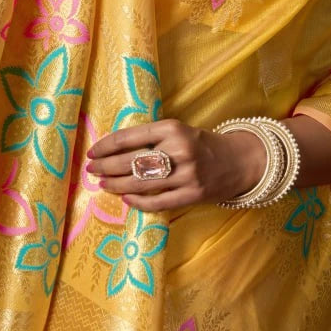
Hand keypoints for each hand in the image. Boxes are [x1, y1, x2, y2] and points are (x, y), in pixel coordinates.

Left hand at [86, 118, 265, 211]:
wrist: (238, 161)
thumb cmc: (200, 144)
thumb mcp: (178, 131)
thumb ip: (151, 139)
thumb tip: (112, 150)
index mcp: (172, 128)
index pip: (130, 137)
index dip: (107, 146)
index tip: (92, 152)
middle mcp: (179, 150)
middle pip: (132, 161)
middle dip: (106, 166)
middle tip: (92, 170)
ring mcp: (187, 174)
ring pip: (141, 183)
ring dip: (117, 185)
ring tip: (103, 184)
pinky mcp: (192, 195)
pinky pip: (158, 202)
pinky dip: (138, 202)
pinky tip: (126, 198)